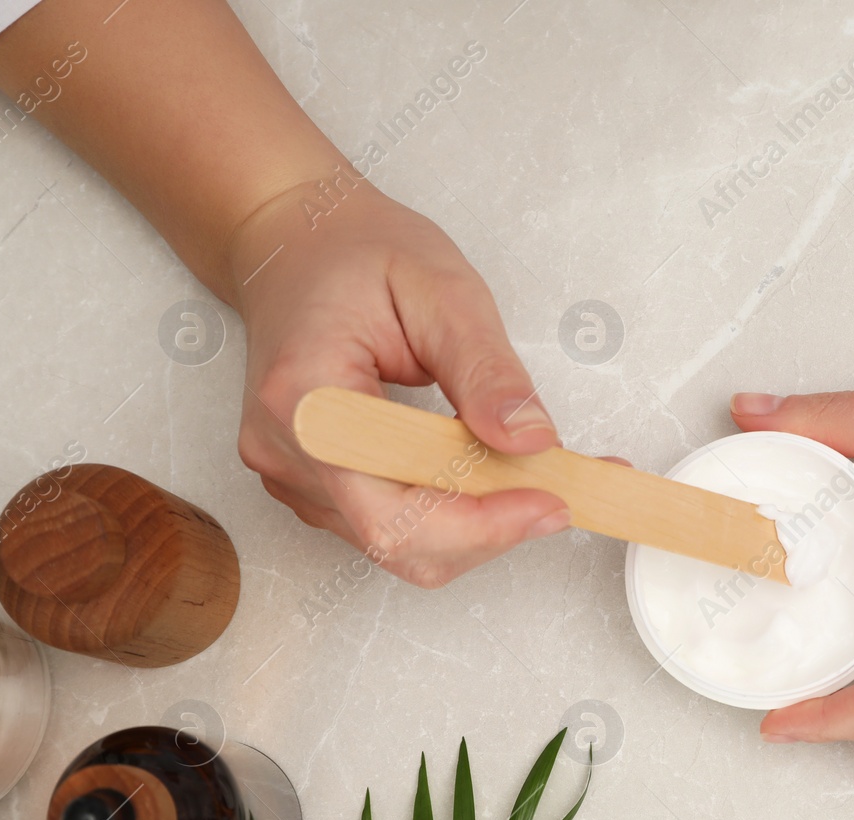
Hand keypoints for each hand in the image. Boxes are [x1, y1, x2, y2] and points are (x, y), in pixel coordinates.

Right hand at [229, 183, 571, 587]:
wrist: (295, 241)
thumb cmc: (357, 254)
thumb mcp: (443, 290)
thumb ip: (487, 371)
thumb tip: (530, 441)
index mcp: (306, 400)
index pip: (391, 513)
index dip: (478, 526)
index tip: (549, 502)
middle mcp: (288, 450)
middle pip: (399, 543)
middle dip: (491, 529)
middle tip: (565, 490)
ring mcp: (294, 472)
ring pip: (401, 543)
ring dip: (478, 522)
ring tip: (537, 474)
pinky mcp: (315, 480)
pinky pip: (393, 522)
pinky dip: (454, 509)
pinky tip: (491, 471)